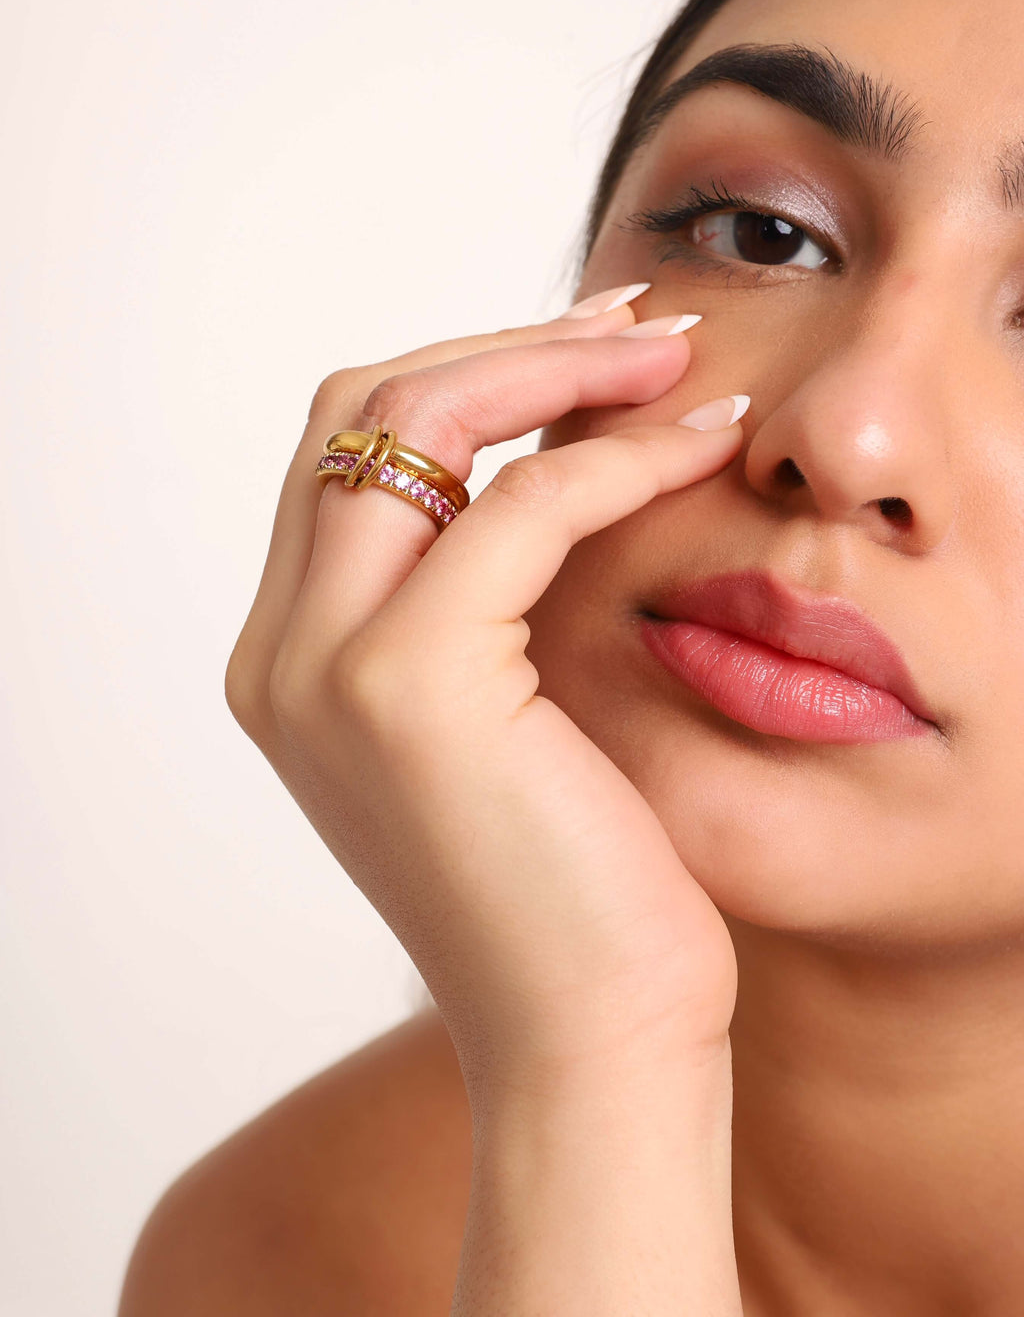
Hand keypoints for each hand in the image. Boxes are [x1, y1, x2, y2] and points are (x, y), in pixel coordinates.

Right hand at [226, 292, 745, 1099]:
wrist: (589, 1044)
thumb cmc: (570, 883)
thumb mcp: (502, 710)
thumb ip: (477, 588)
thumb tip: (544, 443)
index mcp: (290, 657)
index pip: (348, 450)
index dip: (467, 371)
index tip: (590, 348)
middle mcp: (280, 653)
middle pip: (363, 406)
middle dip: (507, 345)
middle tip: (637, 332)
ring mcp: (325, 667)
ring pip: (421, 420)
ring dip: (559, 367)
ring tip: (673, 362)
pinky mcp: (408, 684)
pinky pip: (525, 503)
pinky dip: (619, 456)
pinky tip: (702, 443)